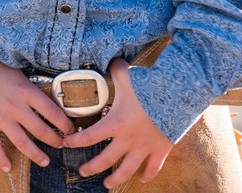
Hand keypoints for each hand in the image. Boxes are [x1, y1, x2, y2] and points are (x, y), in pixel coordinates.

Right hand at [0, 58, 75, 172]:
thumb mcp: (21, 72)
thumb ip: (33, 87)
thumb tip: (52, 95)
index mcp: (26, 92)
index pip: (52, 111)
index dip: (64, 123)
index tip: (71, 130)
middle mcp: (15, 107)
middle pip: (40, 130)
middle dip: (54, 140)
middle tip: (62, 145)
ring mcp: (1, 118)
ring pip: (21, 142)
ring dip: (35, 154)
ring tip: (45, 162)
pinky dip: (1, 159)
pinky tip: (8, 167)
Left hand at [62, 58, 172, 188]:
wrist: (175, 97)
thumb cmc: (148, 87)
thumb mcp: (127, 76)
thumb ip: (116, 70)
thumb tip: (112, 60)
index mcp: (115, 123)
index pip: (89, 137)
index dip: (75, 141)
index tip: (66, 143)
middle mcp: (127, 140)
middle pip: (105, 160)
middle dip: (91, 168)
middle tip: (83, 171)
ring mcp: (144, 148)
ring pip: (126, 170)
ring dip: (115, 179)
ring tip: (107, 184)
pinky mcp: (160, 150)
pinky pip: (153, 168)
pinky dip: (146, 175)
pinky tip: (141, 179)